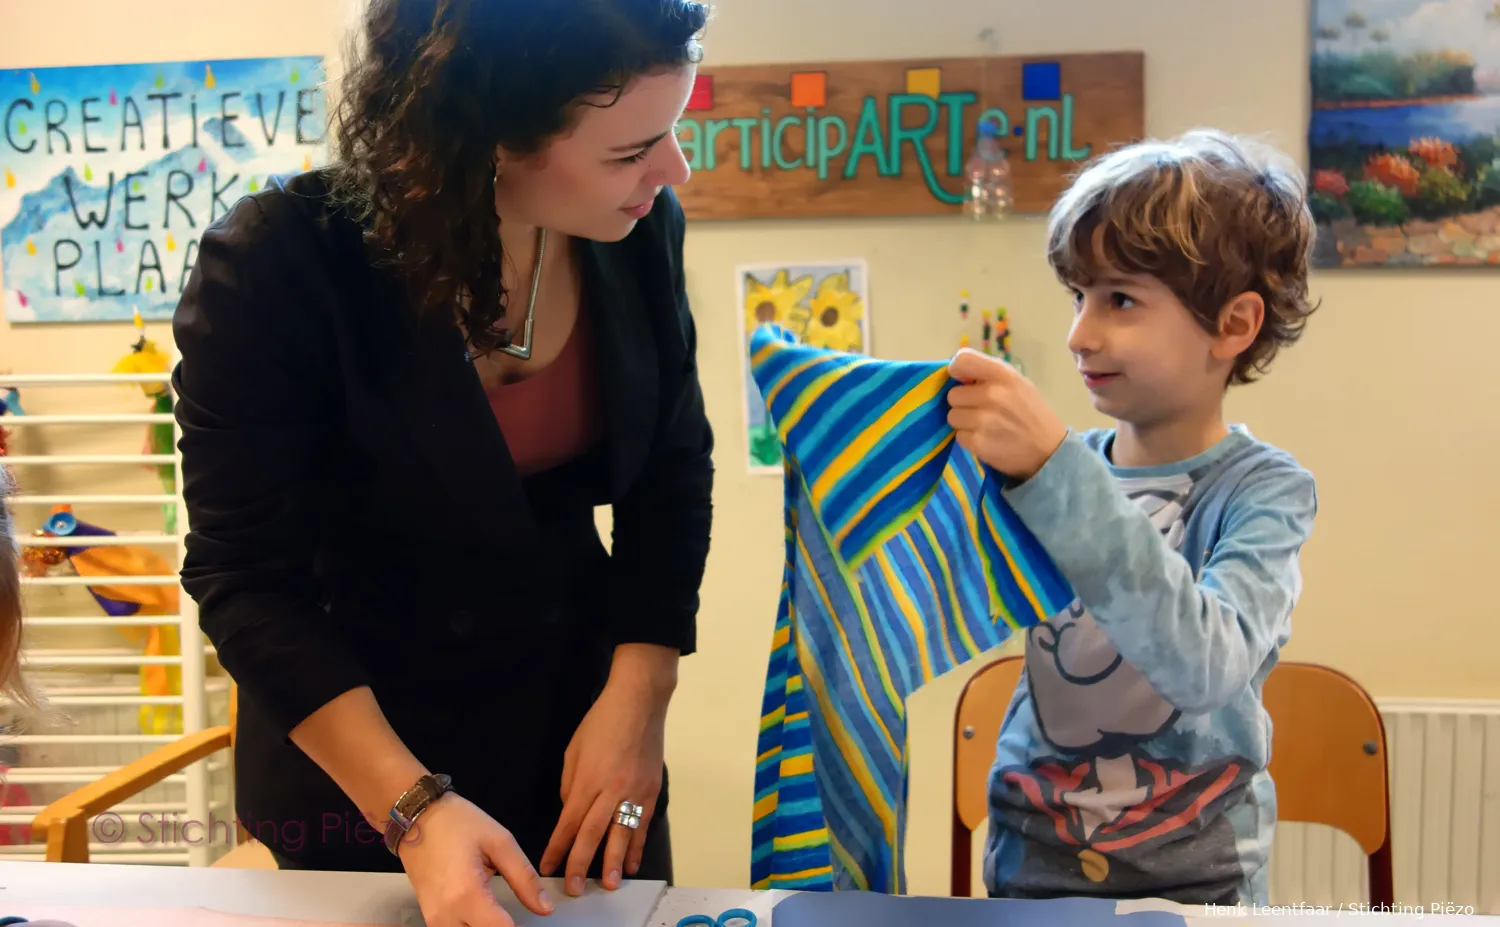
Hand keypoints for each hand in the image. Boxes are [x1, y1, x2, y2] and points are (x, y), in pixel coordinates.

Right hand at [396, 792, 553, 926]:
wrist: (416, 817)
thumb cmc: (458, 823)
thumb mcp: (500, 842)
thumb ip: (525, 879)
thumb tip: (545, 908)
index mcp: (467, 895)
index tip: (532, 917)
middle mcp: (446, 915)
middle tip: (512, 913)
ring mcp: (433, 920)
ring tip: (498, 913)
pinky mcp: (428, 918)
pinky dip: (470, 926)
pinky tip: (481, 914)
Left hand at [540, 645, 674, 895]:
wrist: (639, 702)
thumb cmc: (601, 722)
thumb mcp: (573, 751)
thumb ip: (571, 785)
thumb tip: (571, 812)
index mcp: (587, 780)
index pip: (568, 823)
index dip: (557, 848)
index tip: (547, 867)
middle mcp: (611, 791)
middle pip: (593, 835)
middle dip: (582, 864)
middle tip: (575, 889)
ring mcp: (635, 792)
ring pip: (622, 835)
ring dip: (614, 863)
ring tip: (609, 885)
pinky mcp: (652, 790)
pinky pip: (642, 824)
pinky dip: (637, 846)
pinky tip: (632, 862)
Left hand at [947, 348, 1067, 480]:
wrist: (1049, 450)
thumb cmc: (1031, 413)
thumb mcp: (1017, 383)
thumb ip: (989, 375)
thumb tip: (958, 374)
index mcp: (1003, 375)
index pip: (962, 360)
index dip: (957, 370)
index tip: (963, 381)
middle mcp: (992, 394)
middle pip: (953, 395)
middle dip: (963, 403)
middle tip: (980, 410)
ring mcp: (984, 420)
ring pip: (953, 417)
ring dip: (964, 423)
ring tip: (984, 426)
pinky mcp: (979, 443)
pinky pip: (959, 436)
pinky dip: (969, 439)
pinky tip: (986, 439)